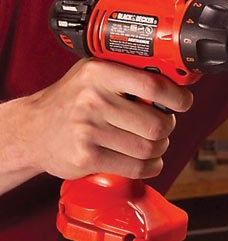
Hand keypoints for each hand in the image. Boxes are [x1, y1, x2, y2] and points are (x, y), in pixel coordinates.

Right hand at [12, 60, 192, 181]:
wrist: (32, 129)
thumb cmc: (72, 101)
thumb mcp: (95, 75)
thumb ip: (130, 74)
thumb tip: (179, 81)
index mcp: (99, 73)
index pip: (154, 86)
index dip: (178, 98)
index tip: (183, 103)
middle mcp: (93, 100)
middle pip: (158, 124)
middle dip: (166, 129)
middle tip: (159, 127)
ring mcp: (88, 130)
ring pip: (150, 148)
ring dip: (158, 150)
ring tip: (148, 143)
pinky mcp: (87, 157)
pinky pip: (136, 167)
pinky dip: (149, 167)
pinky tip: (143, 160)